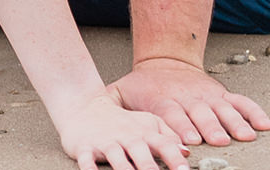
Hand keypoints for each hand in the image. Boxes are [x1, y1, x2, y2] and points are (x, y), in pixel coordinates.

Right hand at [51, 87, 190, 169]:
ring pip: (116, 158)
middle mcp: (126, 136)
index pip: (163, 145)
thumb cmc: (120, 121)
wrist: (84, 105)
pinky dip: (89, 168)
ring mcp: (105, 141)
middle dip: (150, 168)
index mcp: (143, 132)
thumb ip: (167, 137)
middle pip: (140, 152)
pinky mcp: (85, 147)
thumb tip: (186, 152)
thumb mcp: (146, 123)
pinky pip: (87, 159)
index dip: (174, 158)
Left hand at [110, 57, 269, 146]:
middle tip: (218, 140)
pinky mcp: (221, 95)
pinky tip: (265, 125)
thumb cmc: (143, 86)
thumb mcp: (121, 91)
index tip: (189, 137)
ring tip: (245, 136)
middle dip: (210, 127)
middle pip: (200, 114)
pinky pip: (241, 102)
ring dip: (234, 123)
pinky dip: (253, 112)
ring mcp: (207, 96)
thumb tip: (90, 116)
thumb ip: (110, 103)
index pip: (172, 113)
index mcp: (164, 99)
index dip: (181, 125)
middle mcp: (188, 98)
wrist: (166, 61)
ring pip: (223, 109)